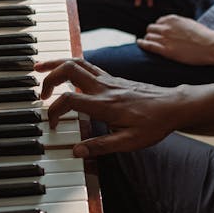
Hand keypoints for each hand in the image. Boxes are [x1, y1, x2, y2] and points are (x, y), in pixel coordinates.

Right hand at [34, 58, 180, 155]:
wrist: (173, 106)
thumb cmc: (154, 124)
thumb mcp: (130, 142)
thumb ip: (101, 146)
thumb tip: (77, 151)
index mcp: (105, 105)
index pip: (69, 100)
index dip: (54, 111)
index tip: (52, 124)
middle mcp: (104, 88)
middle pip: (68, 69)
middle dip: (48, 77)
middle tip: (40, 93)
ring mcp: (108, 80)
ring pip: (76, 61)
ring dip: (56, 64)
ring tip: (39, 69)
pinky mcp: (112, 78)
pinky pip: (87, 65)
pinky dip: (70, 66)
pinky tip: (65, 74)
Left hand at [138, 15, 213, 65]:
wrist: (210, 46)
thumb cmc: (204, 36)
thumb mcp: (189, 23)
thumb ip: (178, 24)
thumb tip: (174, 27)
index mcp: (173, 19)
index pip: (158, 21)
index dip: (158, 28)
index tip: (159, 32)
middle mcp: (166, 27)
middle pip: (151, 28)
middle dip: (152, 33)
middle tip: (154, 38)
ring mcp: (165, 38)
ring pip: (148, 37)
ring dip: (148, 40)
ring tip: (149, 43)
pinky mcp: (165, 50)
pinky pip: (148, 45)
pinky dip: (142, 44)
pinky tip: (140, 43)